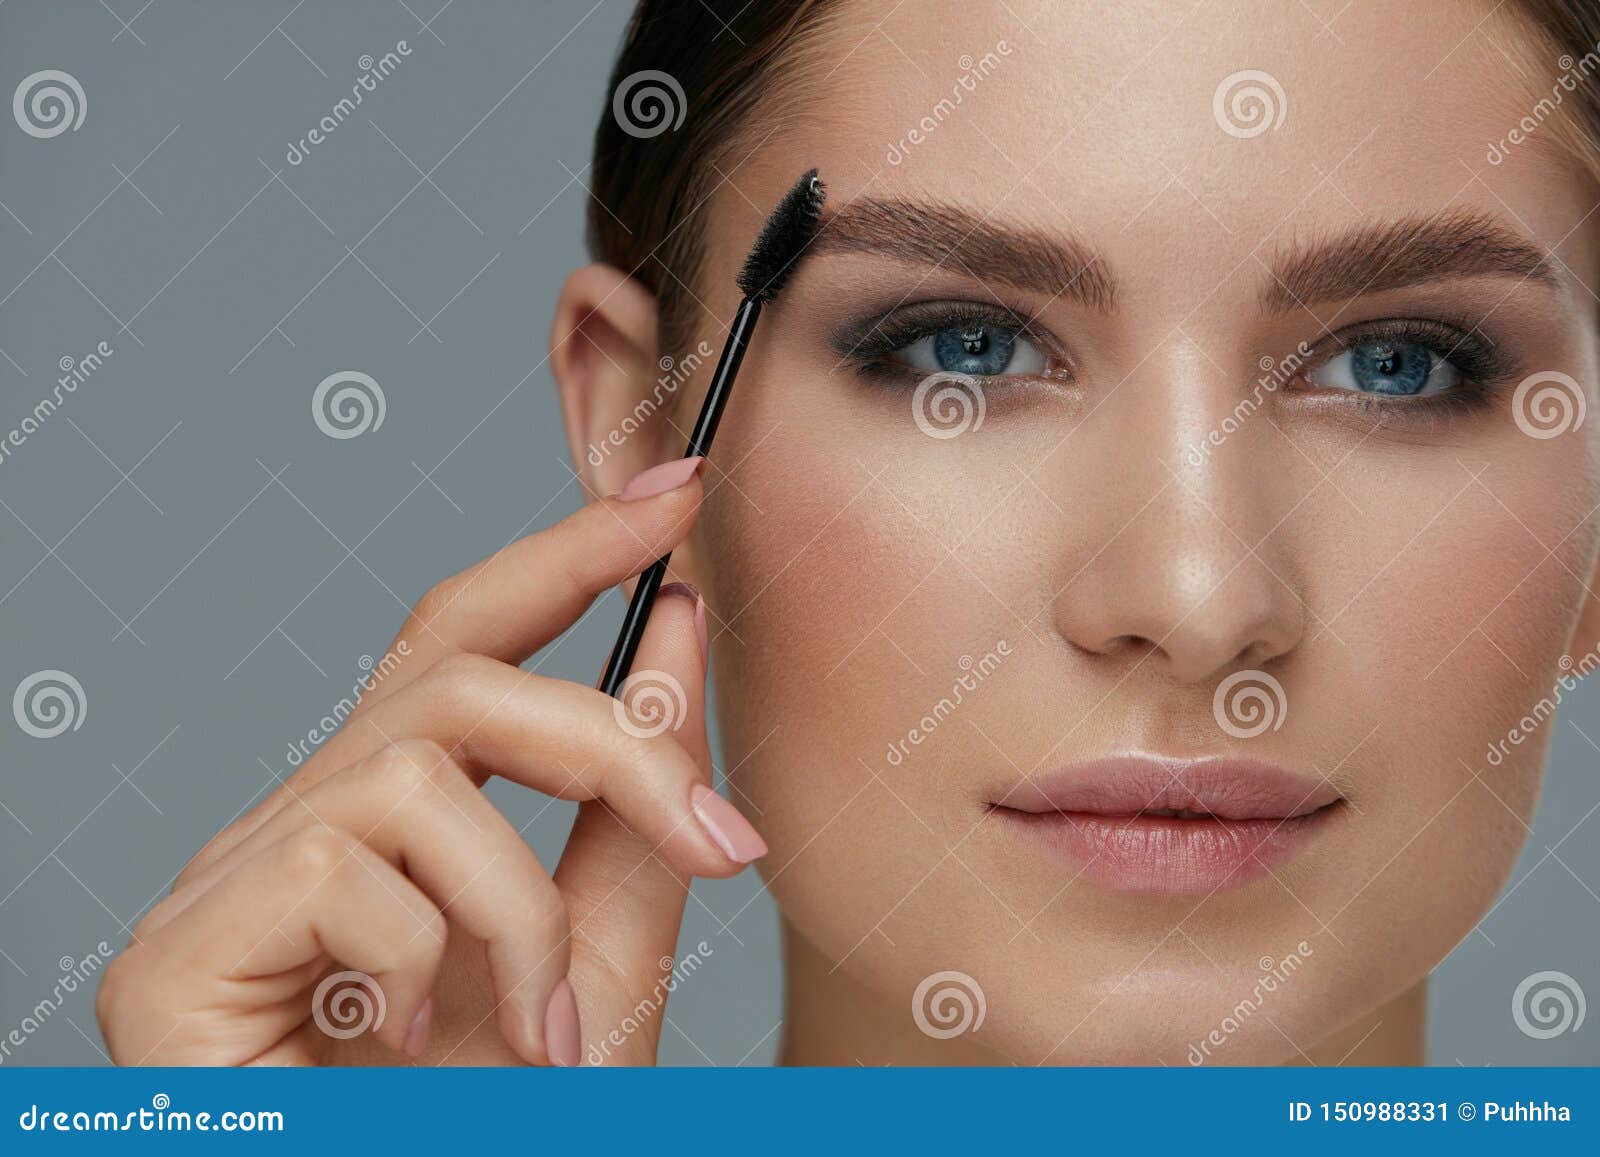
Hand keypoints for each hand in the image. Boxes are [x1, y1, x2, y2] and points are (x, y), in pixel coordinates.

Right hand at [95, 457, 764, 1065]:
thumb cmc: (486, 1113)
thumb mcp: (601, 956)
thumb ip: (635, 812)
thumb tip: (676, 640)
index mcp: (401, 815)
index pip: (473, 633)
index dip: (569, 549)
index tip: (676, 490)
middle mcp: (308, 817)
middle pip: (454, 672)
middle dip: (609, 737)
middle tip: (723, 845)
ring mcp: (235, 875)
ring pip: (416, 770)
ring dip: (524, 909)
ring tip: (550, 1038)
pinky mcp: (183, 946)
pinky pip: (343, 869)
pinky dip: (431, 966)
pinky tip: (423, 1050)